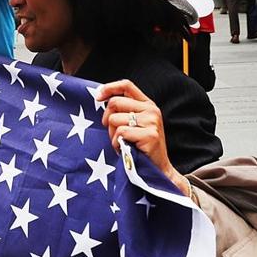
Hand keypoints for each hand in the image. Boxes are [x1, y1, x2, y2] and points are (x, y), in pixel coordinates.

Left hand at [97, 79, 187, 195]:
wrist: (158, 171)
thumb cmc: (141, 148)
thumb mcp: (135, 125)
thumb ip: (124, 111)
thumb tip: (100, 98)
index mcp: (147, 104)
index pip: (126, 85)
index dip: (109, 88)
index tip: (98, 97)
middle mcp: (151, 110)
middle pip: (115, 103)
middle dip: (107, 119)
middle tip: (113, 134)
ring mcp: (152, 121)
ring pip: (115, 119)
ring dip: (112, 135)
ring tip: (122, 144)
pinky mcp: (149, 134)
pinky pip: (120, 133)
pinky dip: (117, 144)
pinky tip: (125, 149)